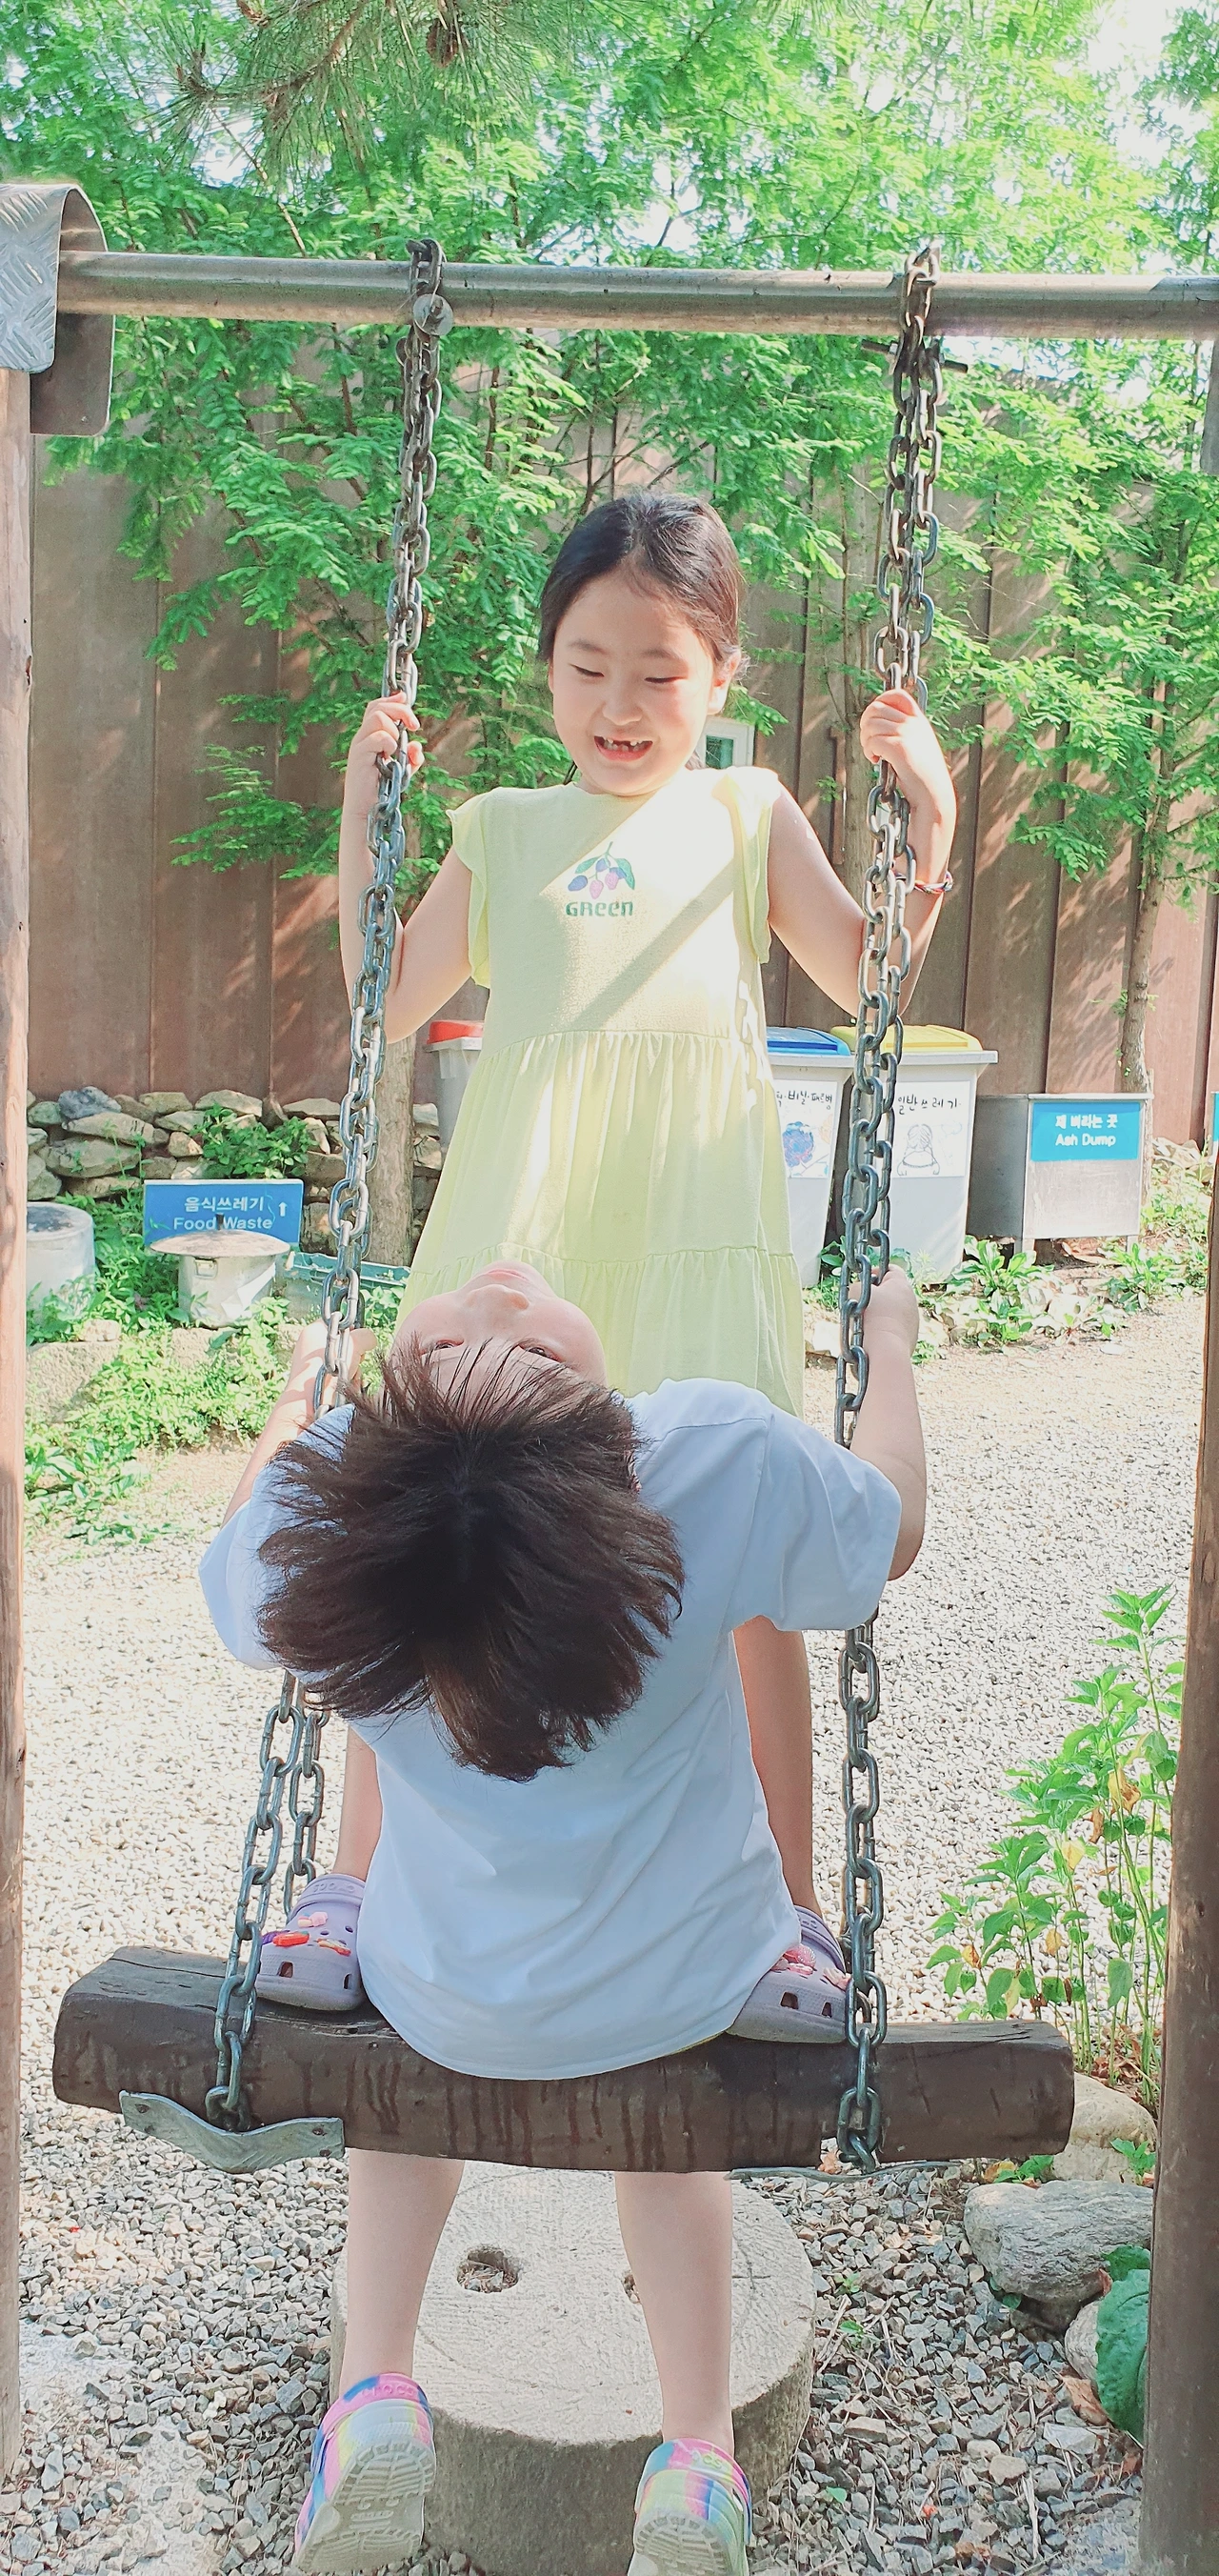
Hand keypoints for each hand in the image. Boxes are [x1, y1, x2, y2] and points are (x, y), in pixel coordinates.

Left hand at [285, 1320, 376, 1416]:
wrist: (313, 1398)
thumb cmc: (329, 1366)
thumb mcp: (355, 1343)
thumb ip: (366, 1336)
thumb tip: (370, 1339)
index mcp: (313, 1330)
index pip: (338, 1323)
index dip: (352, 1330)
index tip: (359, 1339)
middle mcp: (309, 1347)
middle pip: (343, 1345)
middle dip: (355, 1355)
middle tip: (356, 1360)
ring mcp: (312, 1365)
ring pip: (343, 1363)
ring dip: (353, 1371)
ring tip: (348, 1376)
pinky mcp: (317, 1382)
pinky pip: (339, 1378)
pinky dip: (347, 1383)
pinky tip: (345, 1386)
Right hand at [343, 693, 424, 821]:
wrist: (367, 811)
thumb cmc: (383, 790)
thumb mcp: (404, 771)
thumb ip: (412, 757)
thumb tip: (418, 745)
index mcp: (371, 736)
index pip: (377, 707)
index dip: (393, 699)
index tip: (407, 699)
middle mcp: (363, 737)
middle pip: (377, 706)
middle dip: (400, 709)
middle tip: (414, 725)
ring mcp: (359, 745)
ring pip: (377, 717)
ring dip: (394, 728)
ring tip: (397, 747)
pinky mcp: (359, 755)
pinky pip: (378, 737)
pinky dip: (390, 743)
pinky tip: (391, 756)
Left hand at [858, 689, 955, 832]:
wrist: (933, 796)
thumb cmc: (923, 778)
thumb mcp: (918, 748)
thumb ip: (904, 734)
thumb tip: (877, 727)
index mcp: (919, 721)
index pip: (896, 695)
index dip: (879, 702)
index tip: (872, 721)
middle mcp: (913, 724)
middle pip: (875, 708)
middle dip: (865, 725)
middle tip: (869, 742)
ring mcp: (907, 734)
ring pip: (870, 724)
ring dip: (865, 741)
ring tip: (874, 755)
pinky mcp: (899, 748)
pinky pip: (872, 741)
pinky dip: (869, 752)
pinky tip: (877, 760)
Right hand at [861, 1266, 920, 1355]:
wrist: (886, 1349)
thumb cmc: (871, 1317)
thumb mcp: (856, 1292)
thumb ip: (857, 1285)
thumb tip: (859, 1291)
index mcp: (901, 1284)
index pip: (889, 1269)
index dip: (873, 1273)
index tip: (862, 1283)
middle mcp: (911, 1299)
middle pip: (890, 1292)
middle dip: (874, 1297)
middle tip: (859, 1305)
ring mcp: (913, 1319)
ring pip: (892, 1311)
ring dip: (879, 1315)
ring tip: (864, 1324)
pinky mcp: (911, 1336)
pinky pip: (895, 1328)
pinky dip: (884, 1330)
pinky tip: (873, 1336)